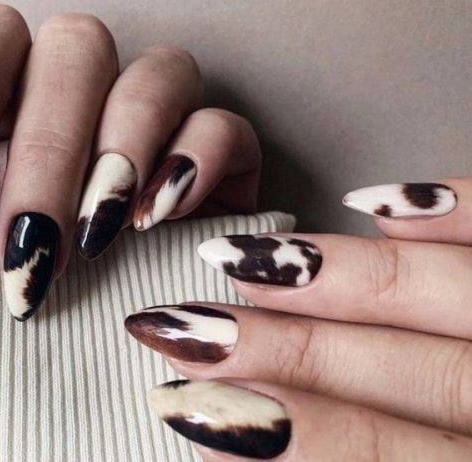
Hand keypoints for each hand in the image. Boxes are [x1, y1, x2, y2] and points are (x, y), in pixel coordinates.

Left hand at [0, 0, 260, 320]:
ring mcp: (149, 129)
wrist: (29, 373)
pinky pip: (222, 126)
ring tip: (97, 234)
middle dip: (48, 149)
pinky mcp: (211, 169)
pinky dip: (195, 161)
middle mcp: (78, 100)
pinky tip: (156, 219)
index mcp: (2, 100)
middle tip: (31, 240)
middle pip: (78, 47)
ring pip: (161, 69)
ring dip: (123, 148)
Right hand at [125, 180, 471, 459]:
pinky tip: (390, 202)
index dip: (291, 430)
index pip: (383, 457)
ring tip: (251, 260)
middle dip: (291, 347)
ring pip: (461, 292)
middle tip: (197, 325)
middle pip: (418, 372)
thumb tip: (235, 434)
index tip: (196, 400)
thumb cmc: (456, 456)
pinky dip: (467, 210)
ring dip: (349, 274)